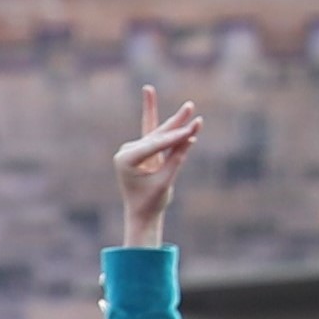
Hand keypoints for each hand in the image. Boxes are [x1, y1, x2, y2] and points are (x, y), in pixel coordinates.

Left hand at [113, 86, 209, 248]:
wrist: (141, 213)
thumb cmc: (151, 201)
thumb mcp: (165, 181)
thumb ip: (176, 159)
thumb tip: (190, 138)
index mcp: (125, 160)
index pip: (155, 145)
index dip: (175, 138)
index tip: (193, 131)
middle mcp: (126, 152)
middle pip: (156, 135)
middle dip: (176, 123)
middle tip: (190, 106)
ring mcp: (134, 150)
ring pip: (159, 135)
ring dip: (176, 123)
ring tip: (189, 107)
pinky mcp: (143, 151)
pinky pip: (156, 136)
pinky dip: (170, 130)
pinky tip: (161, 104)